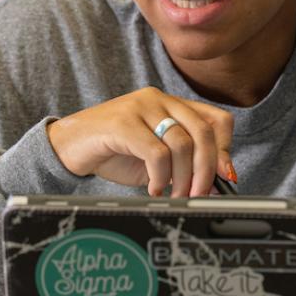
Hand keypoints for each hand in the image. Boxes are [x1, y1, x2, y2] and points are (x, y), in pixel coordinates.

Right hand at [47, 87, 234, 196]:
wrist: (69, 145)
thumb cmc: (114, 151)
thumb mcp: (157, 158)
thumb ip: (183, 163)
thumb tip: (215, 184)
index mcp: (172, 104)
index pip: (216, 120)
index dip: (225, 149)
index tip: (225, 176)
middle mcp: (159, 99)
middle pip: (203, 132)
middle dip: (207, 169)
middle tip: (200, 194)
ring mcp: (141, 107)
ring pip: (182, 144)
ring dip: (183, 178)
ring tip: (174, 195)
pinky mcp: (123, 123)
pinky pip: (156, 152)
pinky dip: (161, 177)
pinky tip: (154, 188)